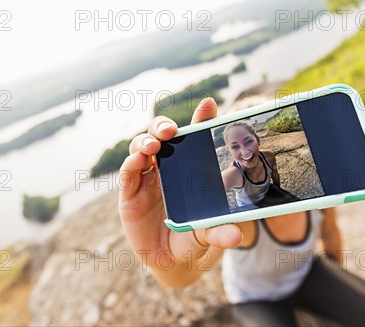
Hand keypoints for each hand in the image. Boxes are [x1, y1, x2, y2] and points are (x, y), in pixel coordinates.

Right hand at [118, 97, 242, 286]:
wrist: (170, 260)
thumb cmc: (192, 236)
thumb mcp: (208, 232)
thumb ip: (220, 231)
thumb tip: (238, 235)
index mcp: (188, 167)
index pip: (193, 137)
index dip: (199, 118)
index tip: (208, 105)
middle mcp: (165, 166)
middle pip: (159, 135)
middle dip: (162, 126)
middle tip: (169, 131)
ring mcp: (146, 177)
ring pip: (140, 147)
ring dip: (145, 141)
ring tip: (153, 146)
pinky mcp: (129, 193)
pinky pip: (127, 173)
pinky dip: (130, 164)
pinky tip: (138, 161)